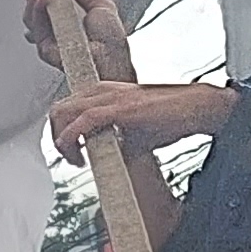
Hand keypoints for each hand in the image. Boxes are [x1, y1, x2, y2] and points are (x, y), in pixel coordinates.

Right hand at [23, 0, 133, 83]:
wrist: (114, 60)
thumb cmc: (112, 42)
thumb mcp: (100, 5)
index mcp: (68, 21)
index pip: (48, 3)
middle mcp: (56, 31)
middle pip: (35, 9)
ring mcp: (50, 41)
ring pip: (31, 18)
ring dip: (34, 0)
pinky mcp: (46, 49)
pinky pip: (35, 28)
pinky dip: (36, 11)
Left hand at [47, 79, 232, 160]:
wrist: (195, 107)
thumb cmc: (169, 117)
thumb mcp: (134, 132)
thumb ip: (114, 141)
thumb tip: (102, 160)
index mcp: (102, 92)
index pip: (66, 107)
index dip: (60, 130)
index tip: (69, 150)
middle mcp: (101, 90)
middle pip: (58, 109)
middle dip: (55, 137)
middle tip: (70, 158)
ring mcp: (109, 96)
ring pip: (64, 113)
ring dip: (62, 141)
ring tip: (76, 161)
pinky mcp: (119, 108)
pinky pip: (83, 121)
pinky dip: (73, 139)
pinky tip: (81, 155)